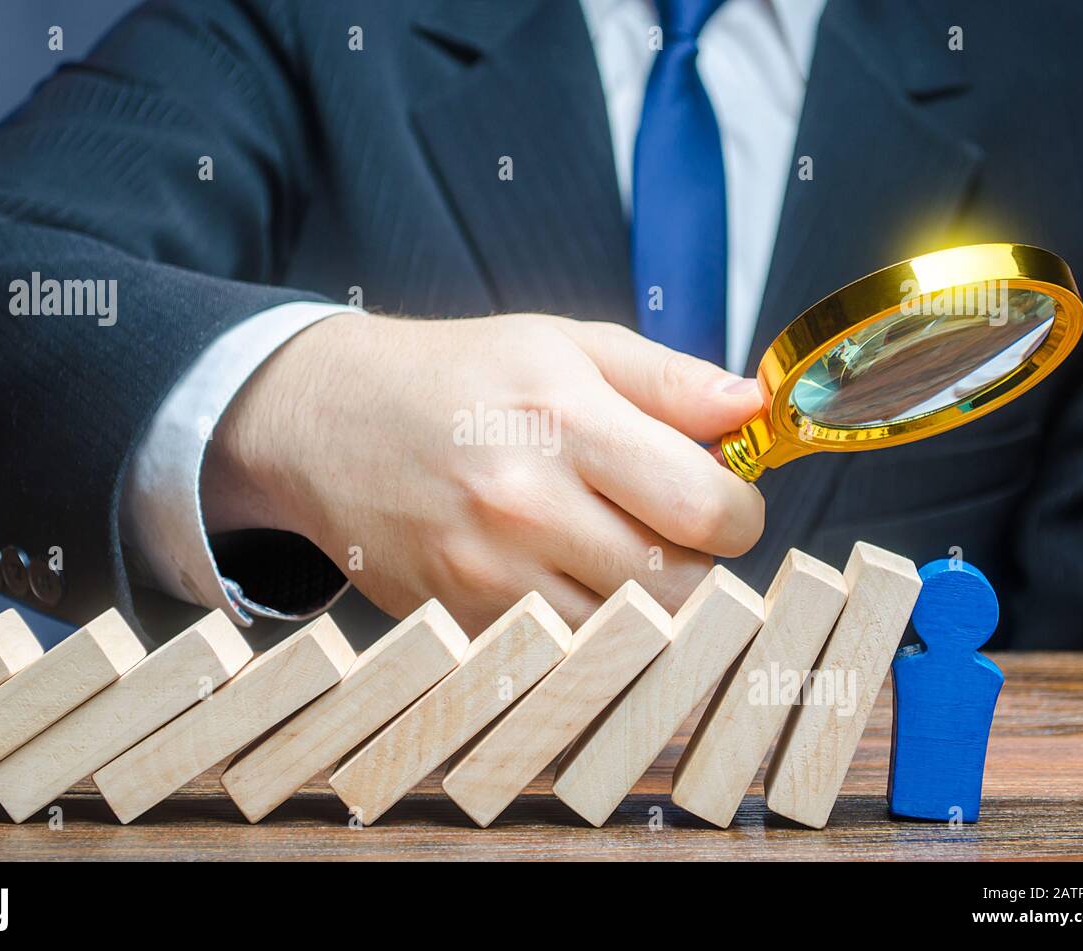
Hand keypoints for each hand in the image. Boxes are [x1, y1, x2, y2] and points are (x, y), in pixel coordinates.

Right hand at [202, 312, 764, 632]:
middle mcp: (526, 504)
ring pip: (624, 635)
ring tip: (608, 552)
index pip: (706, 510)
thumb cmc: (459, 377)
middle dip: (696, 565)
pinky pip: (561, 653)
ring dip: (640, 605)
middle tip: (666, 532)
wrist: (328, 420)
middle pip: (677, 588)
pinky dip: (581, 628)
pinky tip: (556, 578)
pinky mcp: (458, 620)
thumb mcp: (565, 345)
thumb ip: (669, 378)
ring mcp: (486, 574)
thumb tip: (754, 410)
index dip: (738, 514)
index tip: (720, 502)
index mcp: (567, 420)